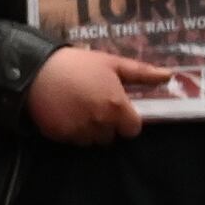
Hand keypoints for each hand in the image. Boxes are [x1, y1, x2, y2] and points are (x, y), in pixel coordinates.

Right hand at [26, 42, 186, 143]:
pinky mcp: (59, 135)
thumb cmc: (78, 64)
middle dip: (107, 126)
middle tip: (95, 107)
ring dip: (89, 131)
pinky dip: (71, 131)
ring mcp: (78, 131)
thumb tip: (170, 76)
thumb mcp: (111, 63)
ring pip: (91, 141)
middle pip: (111, 137)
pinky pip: (72, 140)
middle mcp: (100, 123)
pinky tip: (64, 114)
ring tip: (79, 111)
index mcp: (116, 107)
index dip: (126, 120)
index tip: (117, 110)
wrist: (34, 69)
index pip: (132, 130)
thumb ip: (141, 73)